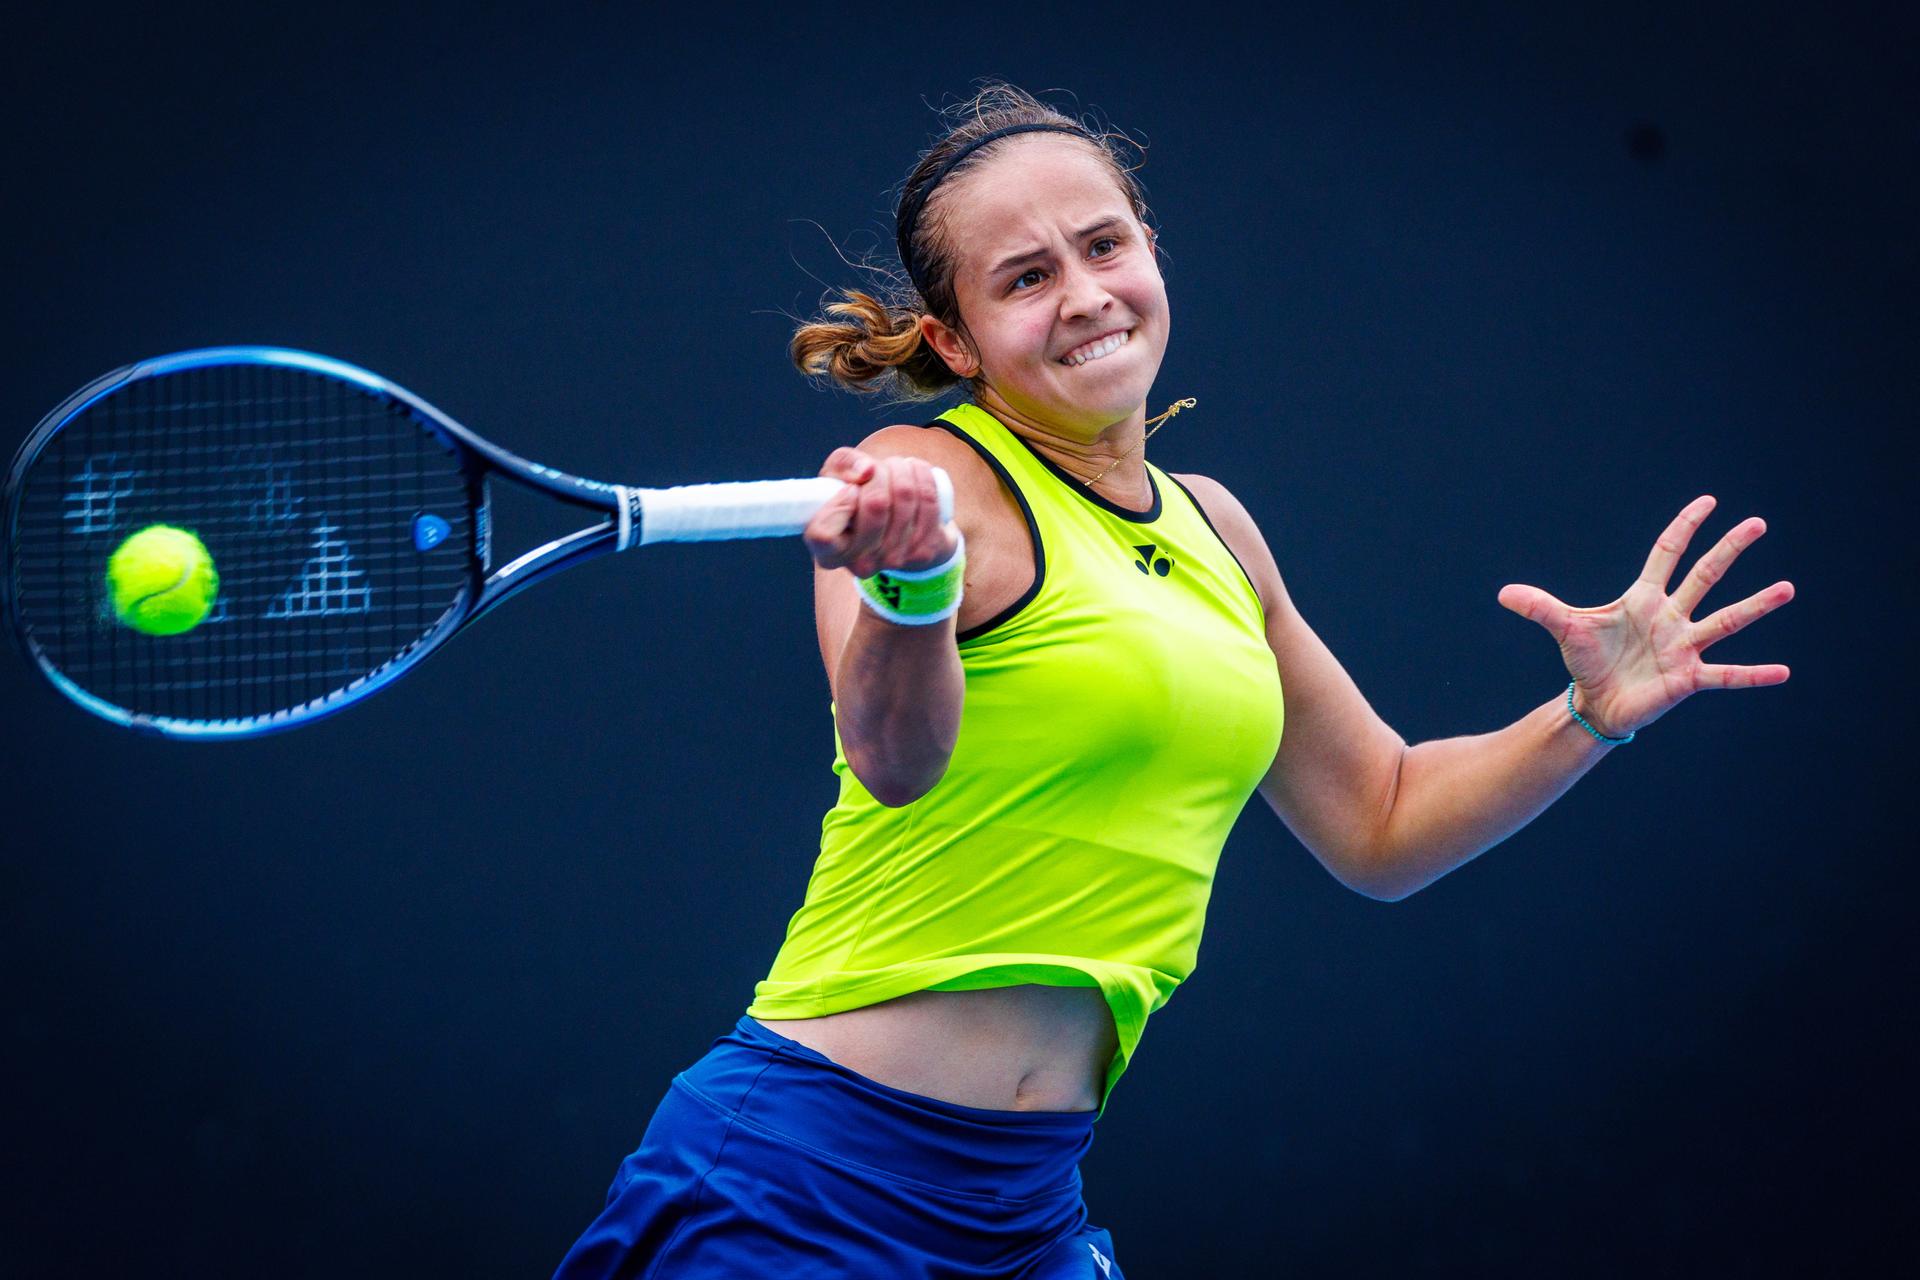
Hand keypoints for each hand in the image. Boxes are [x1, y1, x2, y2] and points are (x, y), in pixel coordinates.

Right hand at [804, 447, 958, 578]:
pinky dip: (922, 475)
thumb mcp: (839, 477)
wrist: (902, 524)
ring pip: (904, 495)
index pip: (823, 535)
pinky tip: (915, 470)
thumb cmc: (860, 497)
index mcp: (828, 552)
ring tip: (896, 467)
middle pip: (875, 503)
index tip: (849, 491)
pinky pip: (928, 500)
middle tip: (877, 469)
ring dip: (902, 469)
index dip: (839, 504)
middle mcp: (860, 564)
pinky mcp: (923, 552)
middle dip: (878, 472)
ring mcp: (893, 560)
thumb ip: (843, 465)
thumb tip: (867, 471)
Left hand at [1497, 495, 1793, 738]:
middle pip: (1704, 575)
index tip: (1708, 501)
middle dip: (1728, 549)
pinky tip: (1784, 672)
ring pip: (1726, 620)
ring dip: (1755, 605)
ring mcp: (1684, 647)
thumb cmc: (1588, 662)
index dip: (1684, 527)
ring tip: (1787, 587)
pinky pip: (1727, 674)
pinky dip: (1754, 674)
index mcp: (1643, 599)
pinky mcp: (1688, 679)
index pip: (1667, 553)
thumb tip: (1503, 593)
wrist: (1596, 703)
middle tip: (1757, 523)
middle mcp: (1671, 617)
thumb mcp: (1565, 629)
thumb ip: (1540, 607)